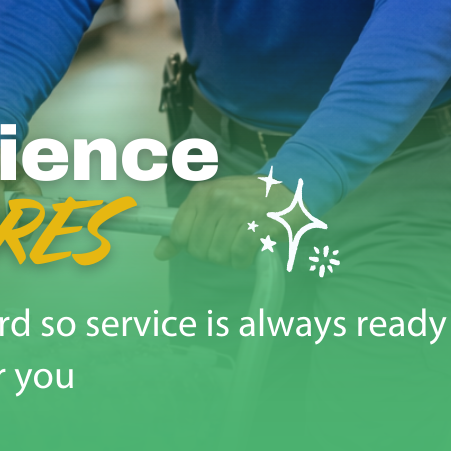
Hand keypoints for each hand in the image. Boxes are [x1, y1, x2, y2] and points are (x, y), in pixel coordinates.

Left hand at [154, 176, 294, 268]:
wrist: (290, 190)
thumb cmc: (248, 199)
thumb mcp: (213, 204)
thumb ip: (186, 227)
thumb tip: (159, 253)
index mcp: (202, 193)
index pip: (178, 233)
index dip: (190, 244)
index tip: (205, 240)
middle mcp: (218, 199)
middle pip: (198, 249)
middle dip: (213, 253)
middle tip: (229, 240)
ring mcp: (240, 210)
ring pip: (218, 255)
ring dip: (231, 257)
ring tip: (242, 242)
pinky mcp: (259, 225)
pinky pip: (240, 256)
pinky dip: (244, 260)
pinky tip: (252, 249)